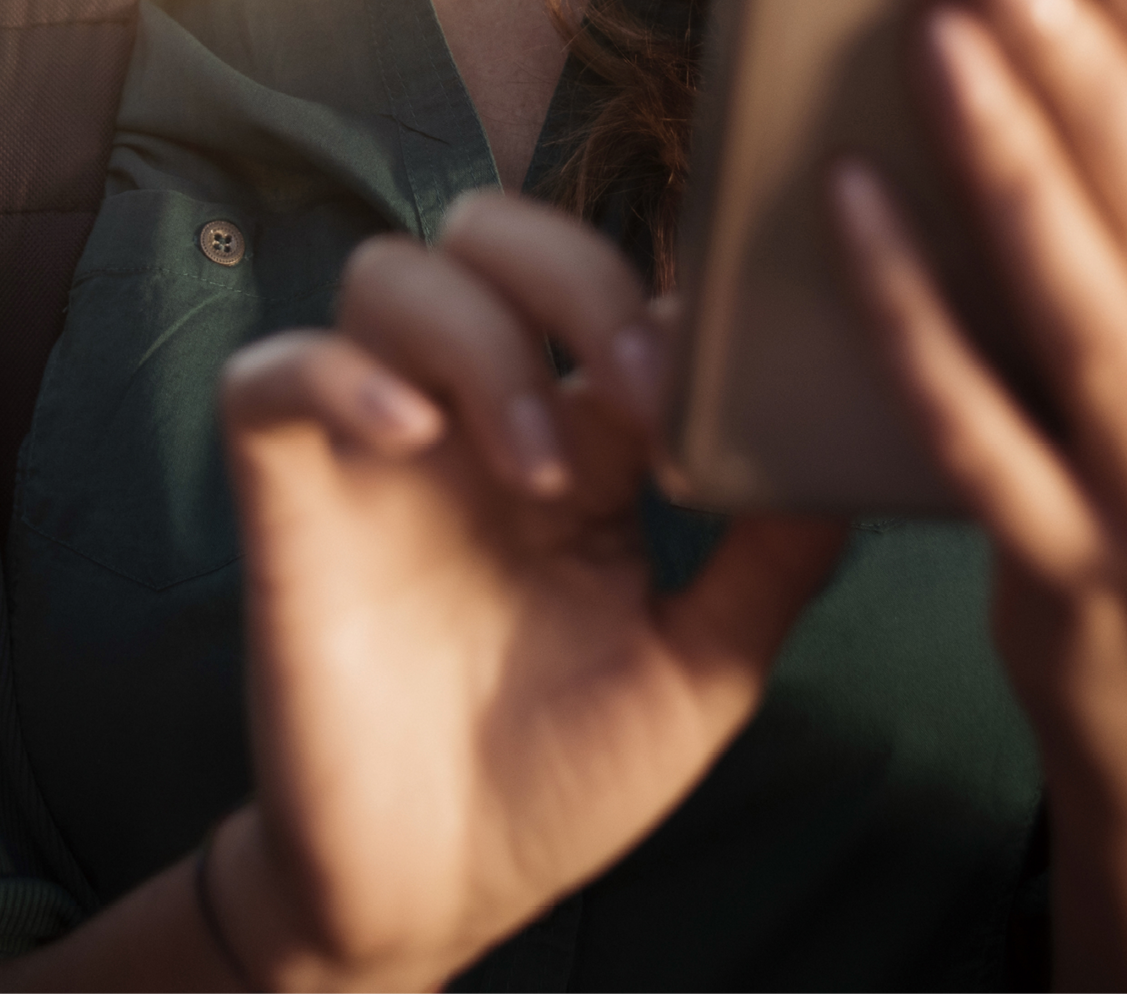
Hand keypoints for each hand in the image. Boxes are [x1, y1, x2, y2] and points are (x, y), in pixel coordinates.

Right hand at [214, 193, 846, 993]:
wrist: (438, 894)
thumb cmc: (563, 780)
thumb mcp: (701, 671)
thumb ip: (772, 559)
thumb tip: (857, 448)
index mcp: (582, 438)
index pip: (613, 282)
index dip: (672, 289)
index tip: (733, 367)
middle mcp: (474, 416)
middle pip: (495, 231)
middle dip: (577, 277)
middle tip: (644, 390)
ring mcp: (374, 448)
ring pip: (391, 273)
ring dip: (480, 340)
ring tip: (540, 470)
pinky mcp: (287, 496)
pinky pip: (269, 374)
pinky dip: (337, 375)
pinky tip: (412, 439)